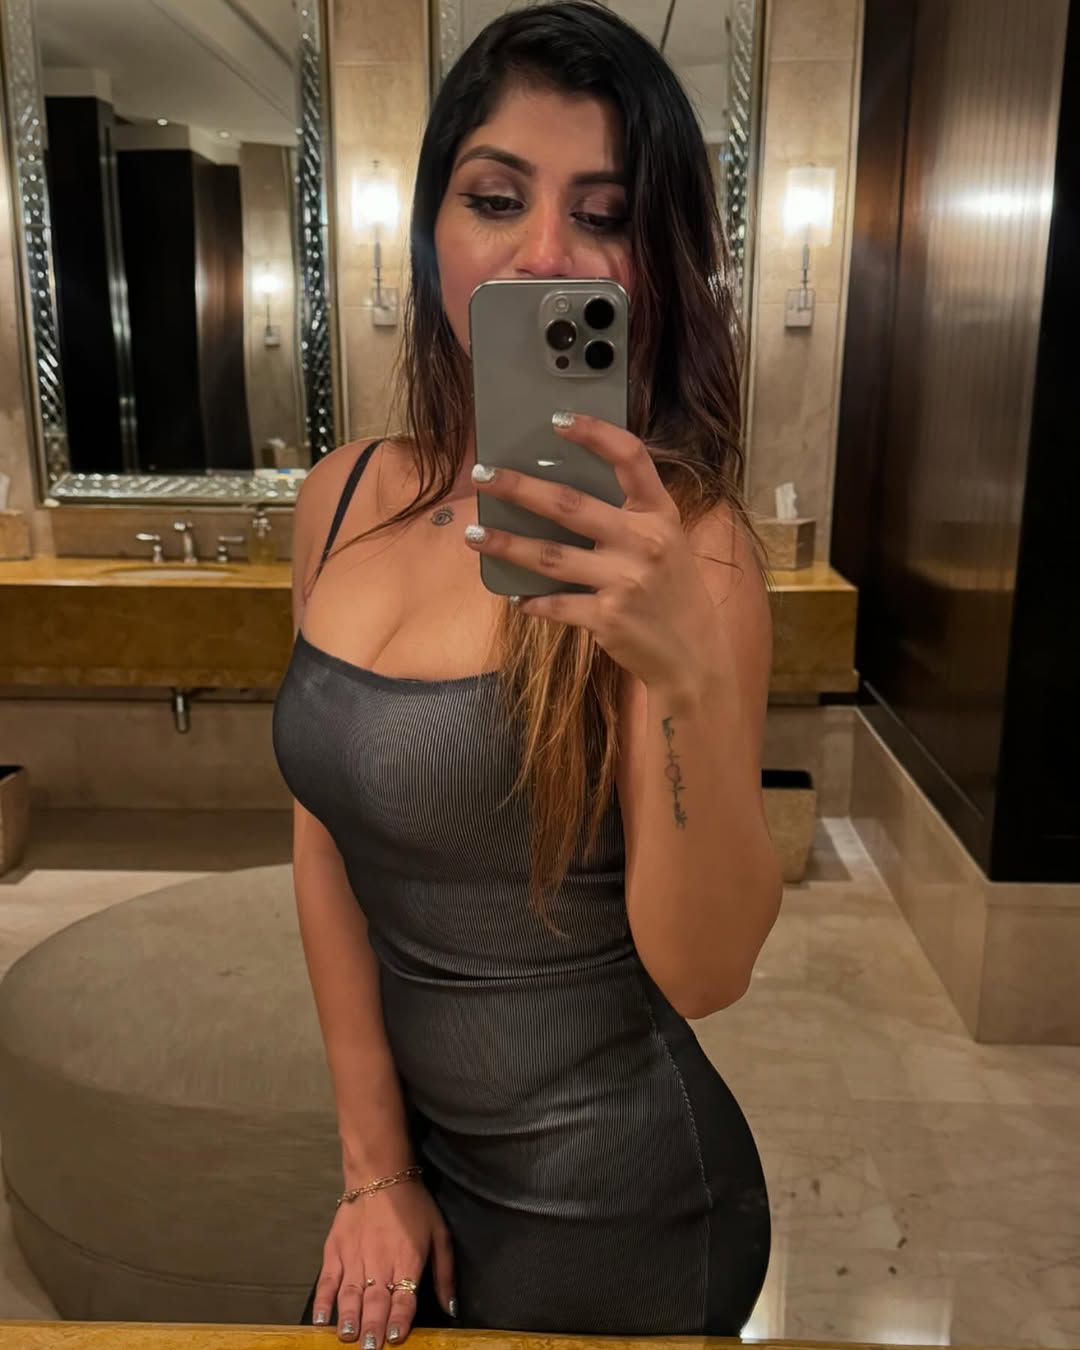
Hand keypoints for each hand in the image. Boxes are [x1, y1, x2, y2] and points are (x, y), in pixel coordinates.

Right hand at [311, 1182, 455, 1343]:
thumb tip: (451, 1308)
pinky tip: (321, 1319)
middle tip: (369, 1348)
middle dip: (372, 1327)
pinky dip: (323, 1300)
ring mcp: (354, 1256)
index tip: (394, 1339)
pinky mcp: (334, 1250)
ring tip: (347, 1337)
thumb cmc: (414, 1206)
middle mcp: (380, 1260)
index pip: (403, 1296)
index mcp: (407, 1258)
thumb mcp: (440, 1233)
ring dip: (349, 1318)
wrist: (380, 1174)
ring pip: (350, 1294)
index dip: (399, 1320)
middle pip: (376, 1300)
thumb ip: (444, 1273)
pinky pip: (327, 1279)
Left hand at [466, 412, 720, 689]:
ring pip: (551, 557)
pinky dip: (531, 600)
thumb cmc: (671, 590)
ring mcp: (625, 581)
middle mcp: (645, 542)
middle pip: (570, 505)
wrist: (693, 653)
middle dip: (519, 488)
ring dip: (506, 544)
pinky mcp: (608, 619)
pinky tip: (514, 595)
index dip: (595, 433)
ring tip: (472, 534)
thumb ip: (627, 517)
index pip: (630, 458)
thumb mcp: (665, 542)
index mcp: (660, 514)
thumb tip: (558, 495)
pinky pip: (555, 604)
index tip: (558, 420)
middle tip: (482, 475)